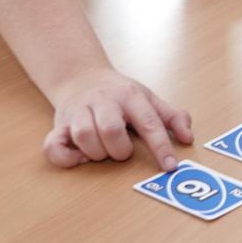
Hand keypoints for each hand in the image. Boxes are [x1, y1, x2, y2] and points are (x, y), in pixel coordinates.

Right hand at [42, 68, 192, 170]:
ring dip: (96, 153)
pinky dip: (66, 158)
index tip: (170, 166)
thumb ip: (172, 117)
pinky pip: (53, 146)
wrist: (82, 76)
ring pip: (84, 137)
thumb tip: (188, 138)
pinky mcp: (59, 124)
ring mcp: (78, 111)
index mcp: (130, 96)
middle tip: (122, 150)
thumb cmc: (120, 94)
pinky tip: (79, 156)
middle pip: (111, 130)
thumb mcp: (149, 99)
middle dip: (120, 150)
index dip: (161, 147)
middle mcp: (103, 101)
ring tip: (102, 150)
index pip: (149, 122)